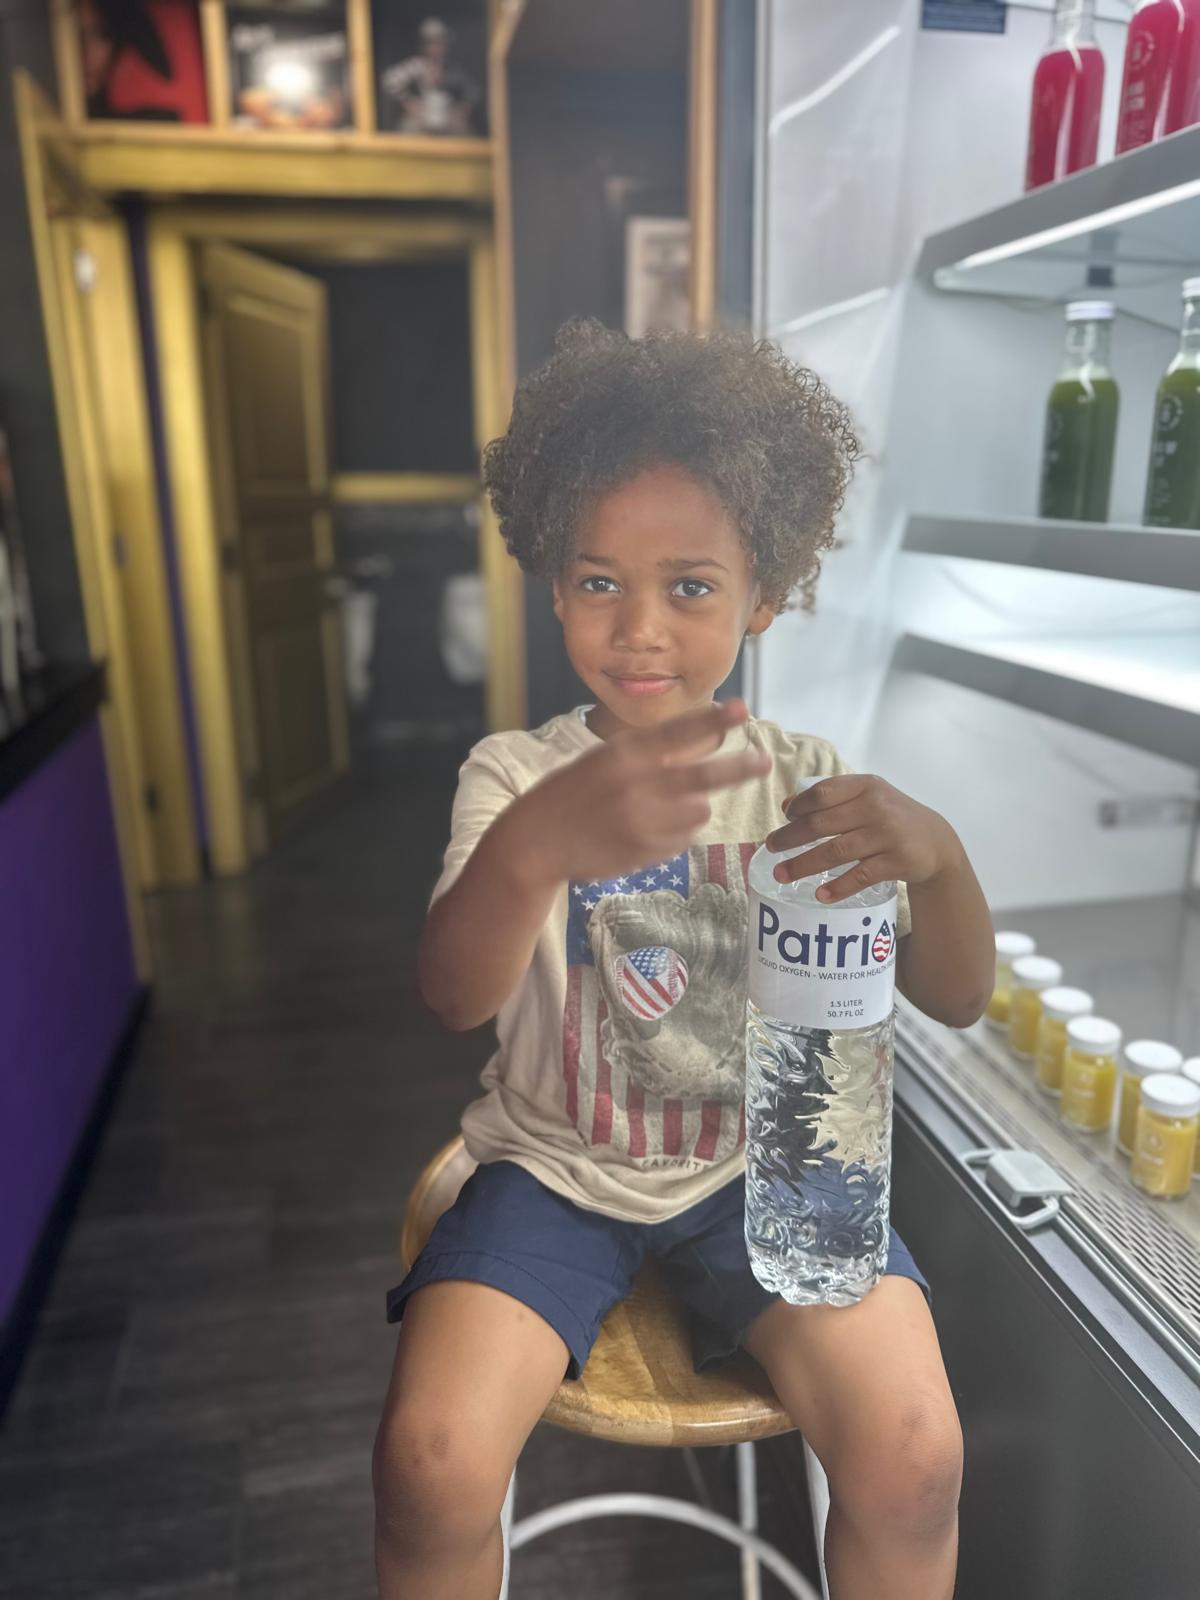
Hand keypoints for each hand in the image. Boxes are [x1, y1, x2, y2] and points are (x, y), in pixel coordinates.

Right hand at [509, 699, 771, 887]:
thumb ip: (649, 753)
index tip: (742, 709)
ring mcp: (643, 821)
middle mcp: (637, 785)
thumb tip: (705, 743)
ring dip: (696, 805)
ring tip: (666, 806)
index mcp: (624, 754)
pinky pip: (684, 838)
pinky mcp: (647, 851)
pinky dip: (677, 832)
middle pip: (704, 775)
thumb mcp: (604, 760)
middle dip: (740, 768)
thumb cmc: (572, 793)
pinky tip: (647, 829)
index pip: (678, 732)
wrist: (537, 840)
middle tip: (763, 762)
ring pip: (700, 810)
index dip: (714, 720)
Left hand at [763, 774, 962, 904]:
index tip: (784, 817)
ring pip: (836, 851)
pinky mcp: (896, 861)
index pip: (824, 792)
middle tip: (770, 847)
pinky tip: (820, 895)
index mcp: (866, 786)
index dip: (799, 806)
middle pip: (822, 823)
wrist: (936, 841)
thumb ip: (831, 798)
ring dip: (804, 865)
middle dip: (790, 837)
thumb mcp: (866, 797)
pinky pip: (860, 876)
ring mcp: (887, 835)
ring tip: (781, 874)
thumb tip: (788, 806)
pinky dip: (838, 887)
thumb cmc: (890, 817)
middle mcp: (876, 807)